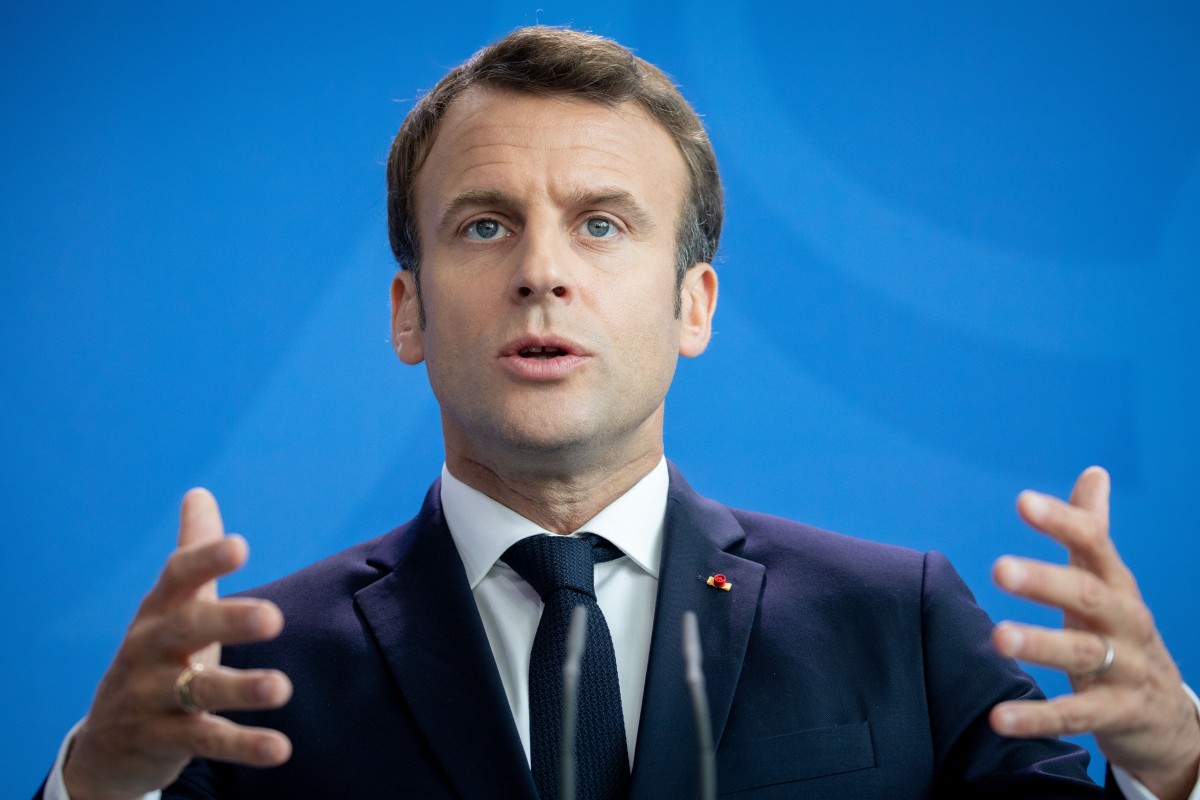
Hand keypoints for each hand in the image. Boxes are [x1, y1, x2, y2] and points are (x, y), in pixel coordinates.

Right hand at [63, 489, 292, 799]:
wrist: (110, 737)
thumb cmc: (159, 654)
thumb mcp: (172, 604)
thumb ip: (194, 553)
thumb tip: (199, 492)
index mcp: (159, 610)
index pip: (177, 577)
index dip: (205, 560)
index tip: (240, 545)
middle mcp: (151, 650)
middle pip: (186, 630)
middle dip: (227, 622)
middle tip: (273, 618)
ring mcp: (154, 697)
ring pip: (196, 690)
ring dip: (240, 689)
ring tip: (282, 688)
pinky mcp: (166, 740)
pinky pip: (206, 741)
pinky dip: (243, 746)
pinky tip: (281, 748)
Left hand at [988, 467, 1199, 799]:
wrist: (1171, 718)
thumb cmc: (1123, 636)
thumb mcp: (1110, 583)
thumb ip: (1093, 531)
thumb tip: (1094, 472)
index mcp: (1116, 586)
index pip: (1094, 545)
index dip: (1062, 522)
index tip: (1023, 501)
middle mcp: (1125, 623)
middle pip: (1087, 596)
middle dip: (1046, 581)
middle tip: (999, 568)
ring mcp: (1127, 670)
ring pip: (1083, 654)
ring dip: (1040, 644)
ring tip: (998, 636)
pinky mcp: (1119, 714)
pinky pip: (1077, 716)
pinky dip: (1039, 718)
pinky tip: (1000, 717)